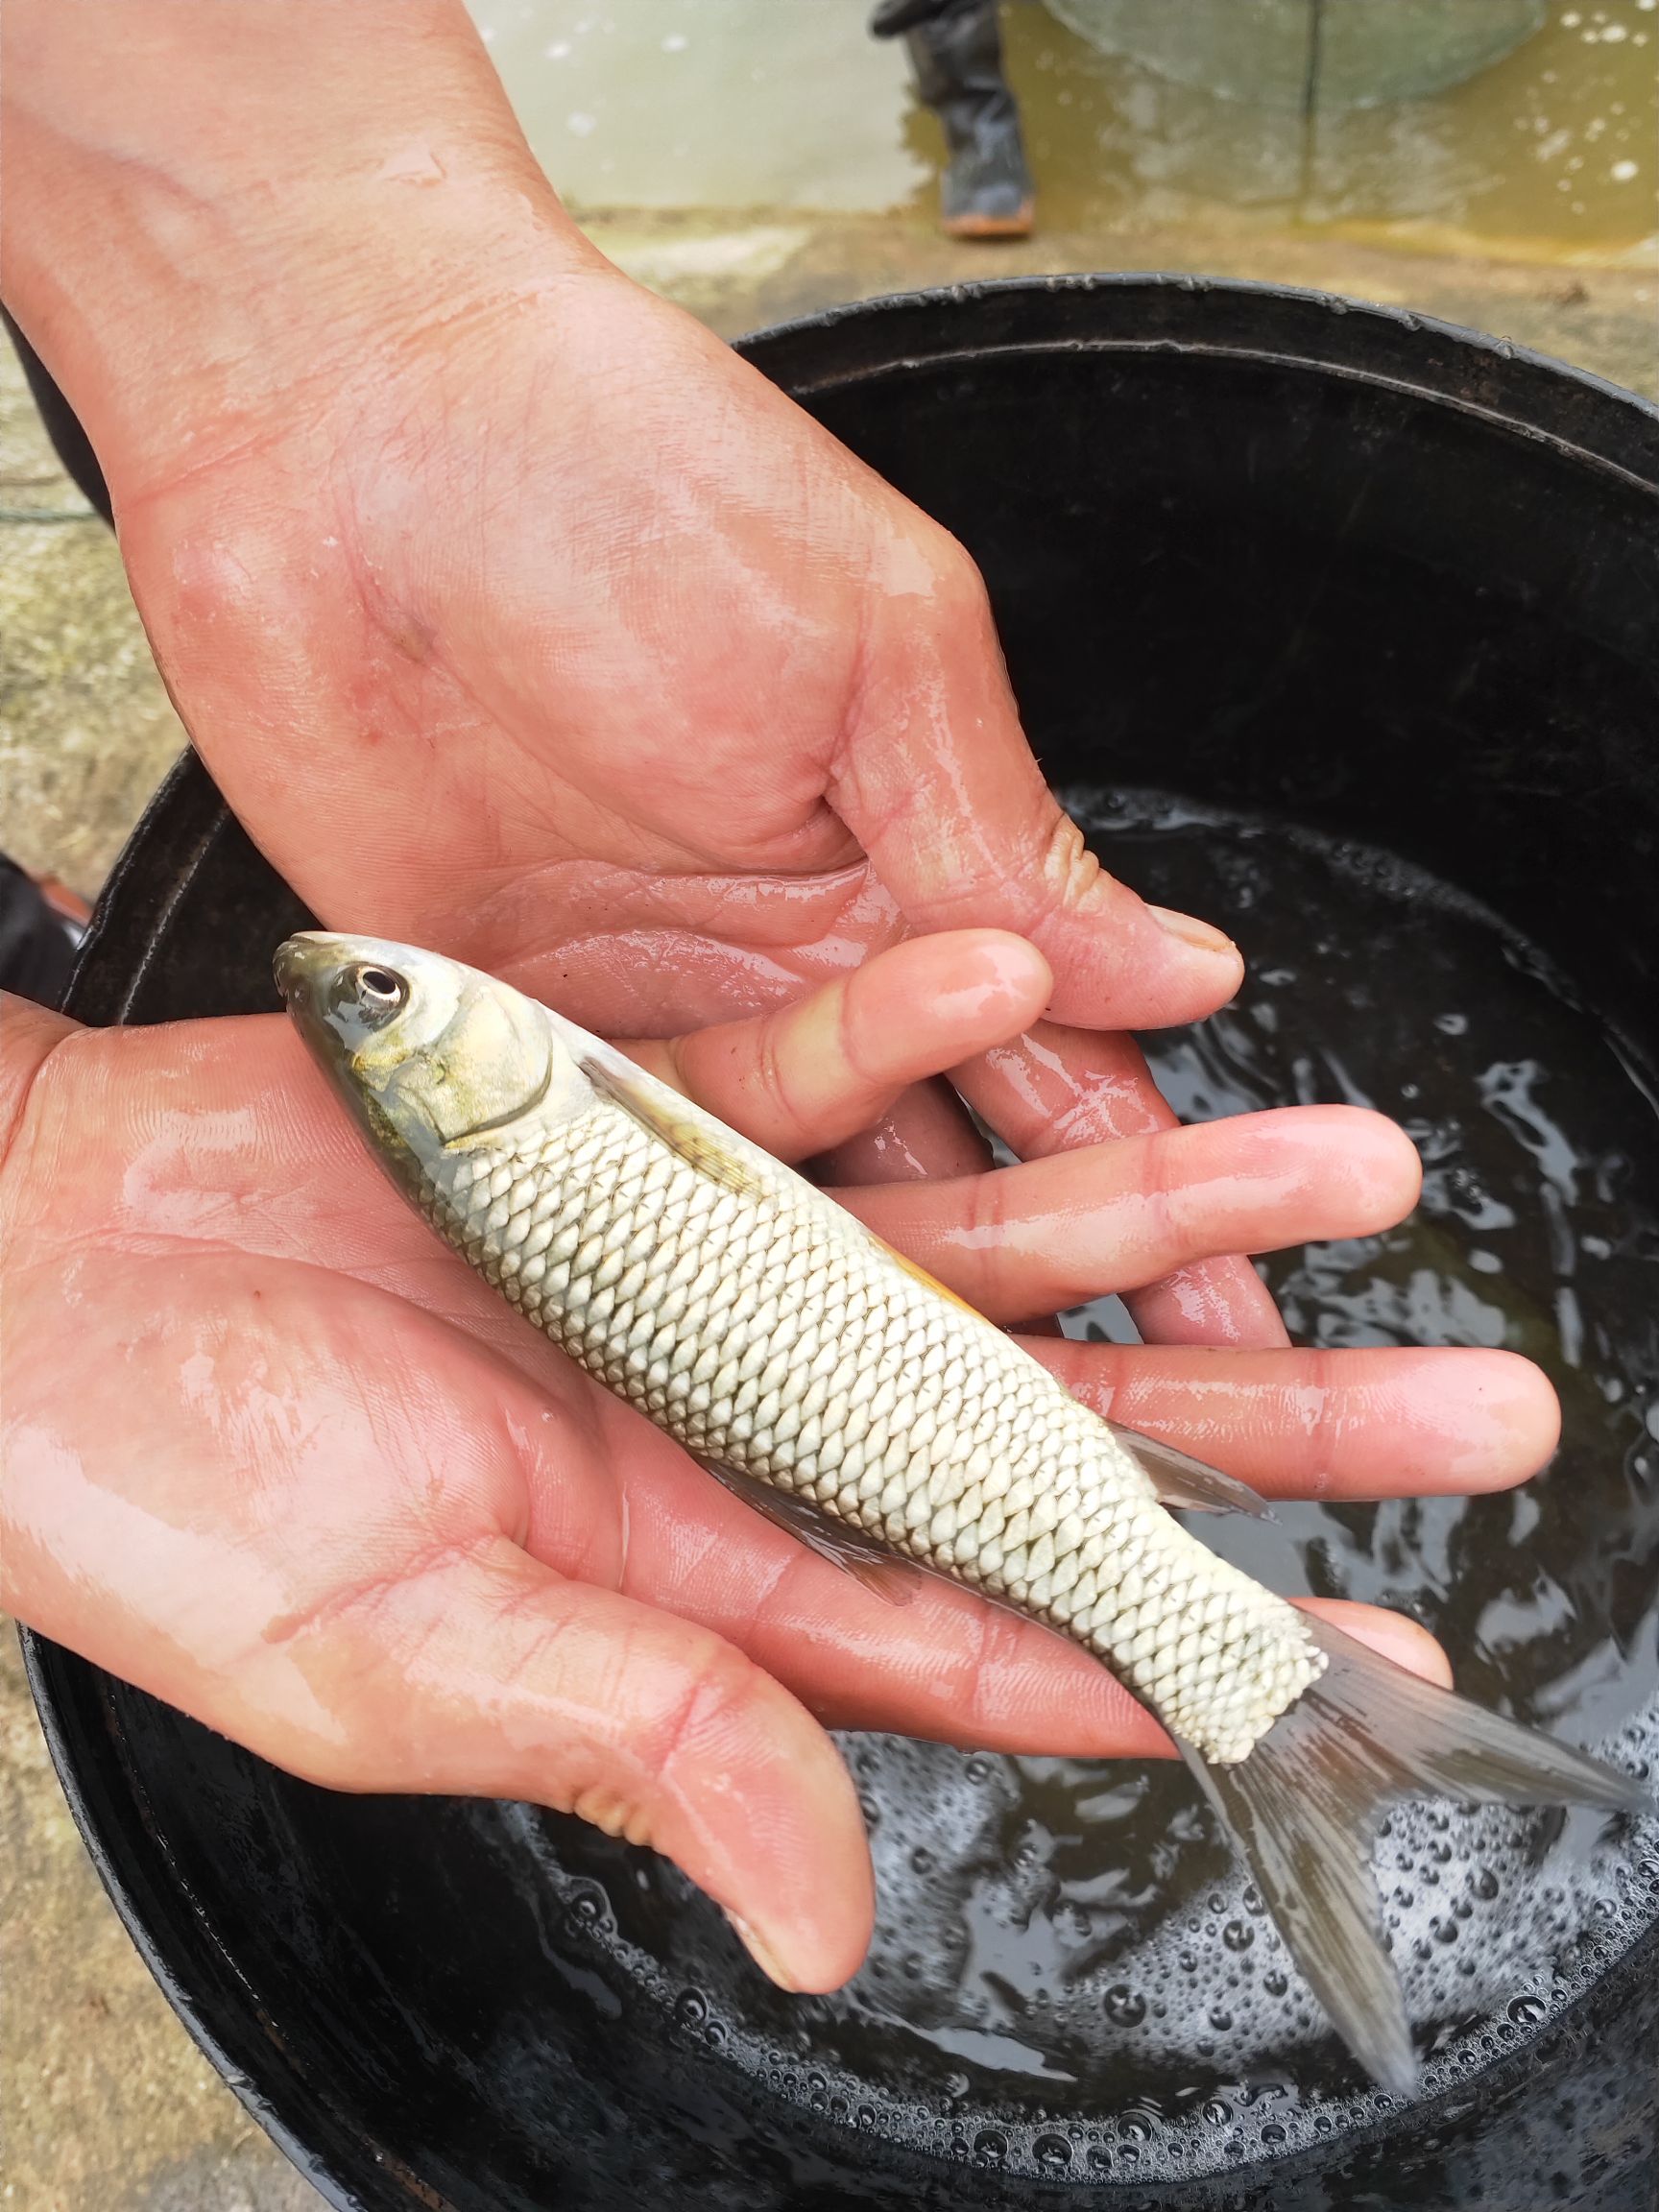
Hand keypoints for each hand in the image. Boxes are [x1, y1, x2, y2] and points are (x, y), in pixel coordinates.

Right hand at [2, 933, 1556, 1990]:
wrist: (25, 1278)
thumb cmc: (163, 1490)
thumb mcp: (404, 1659)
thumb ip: (646, 1745)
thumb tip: (832, 1918)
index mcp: (692, 1577)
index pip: (989, 1620)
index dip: (1178, 1641)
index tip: (1356, 1649)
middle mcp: (733, 1420)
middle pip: (1051, 1428)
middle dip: (1267, 1420)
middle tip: (1471, 1408)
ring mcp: (700, 1271)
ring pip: (982, 1243)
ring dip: (1166, 1210)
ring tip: (1345, 1166)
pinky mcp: (637, 1133)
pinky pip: (812, 1081)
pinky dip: (913, 1036)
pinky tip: (1036, 985)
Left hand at [4, 0, 1276, 1349]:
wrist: (349, 422)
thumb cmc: (624, 474)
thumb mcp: (865, 645)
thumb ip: (998, 836)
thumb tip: (1182, 973)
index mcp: (911, 869)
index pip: (1070, 1075)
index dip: (1166, 1208)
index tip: (1246, 1327)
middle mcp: (798, 976)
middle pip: (946, 1187)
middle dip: (1048, 1320)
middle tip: (1134, 1457)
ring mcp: (654, 1027)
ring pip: (790, 1225)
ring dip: (867, 1337)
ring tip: (949, 1466)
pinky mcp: (508, 1056)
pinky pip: (606, 1202)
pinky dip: (669, 1283)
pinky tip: (732, 1374)